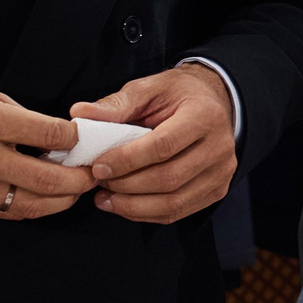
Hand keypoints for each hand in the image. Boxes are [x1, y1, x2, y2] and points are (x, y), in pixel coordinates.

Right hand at [0, 77, 91, 219]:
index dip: (75, 139)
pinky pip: (4, 212)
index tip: (84, 140)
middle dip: (78, 178)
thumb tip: (50, 133)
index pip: (50, 135)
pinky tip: (43, 200)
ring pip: (29, 204)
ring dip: (60, 200)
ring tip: (73, 191)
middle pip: (47, 178)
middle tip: (92, 173)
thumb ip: (18, 115)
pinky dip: (30, 207)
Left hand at [71, 63, 236, 222]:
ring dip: (134, 206)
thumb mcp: (149, 89)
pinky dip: (147, 214)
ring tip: (106, 199)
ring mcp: (221, 172)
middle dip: (127, 185)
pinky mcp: (217, 190)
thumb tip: (81, 114)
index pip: (164, 145)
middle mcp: (219, 146)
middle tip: (100, 182)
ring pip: (175, 202)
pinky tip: (125, 205)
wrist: (212, 102)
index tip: (99, 166)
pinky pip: (179, 212)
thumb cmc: (179, 96)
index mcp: (204, 116)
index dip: (128, 160)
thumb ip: (117, 104)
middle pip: (169, 178)